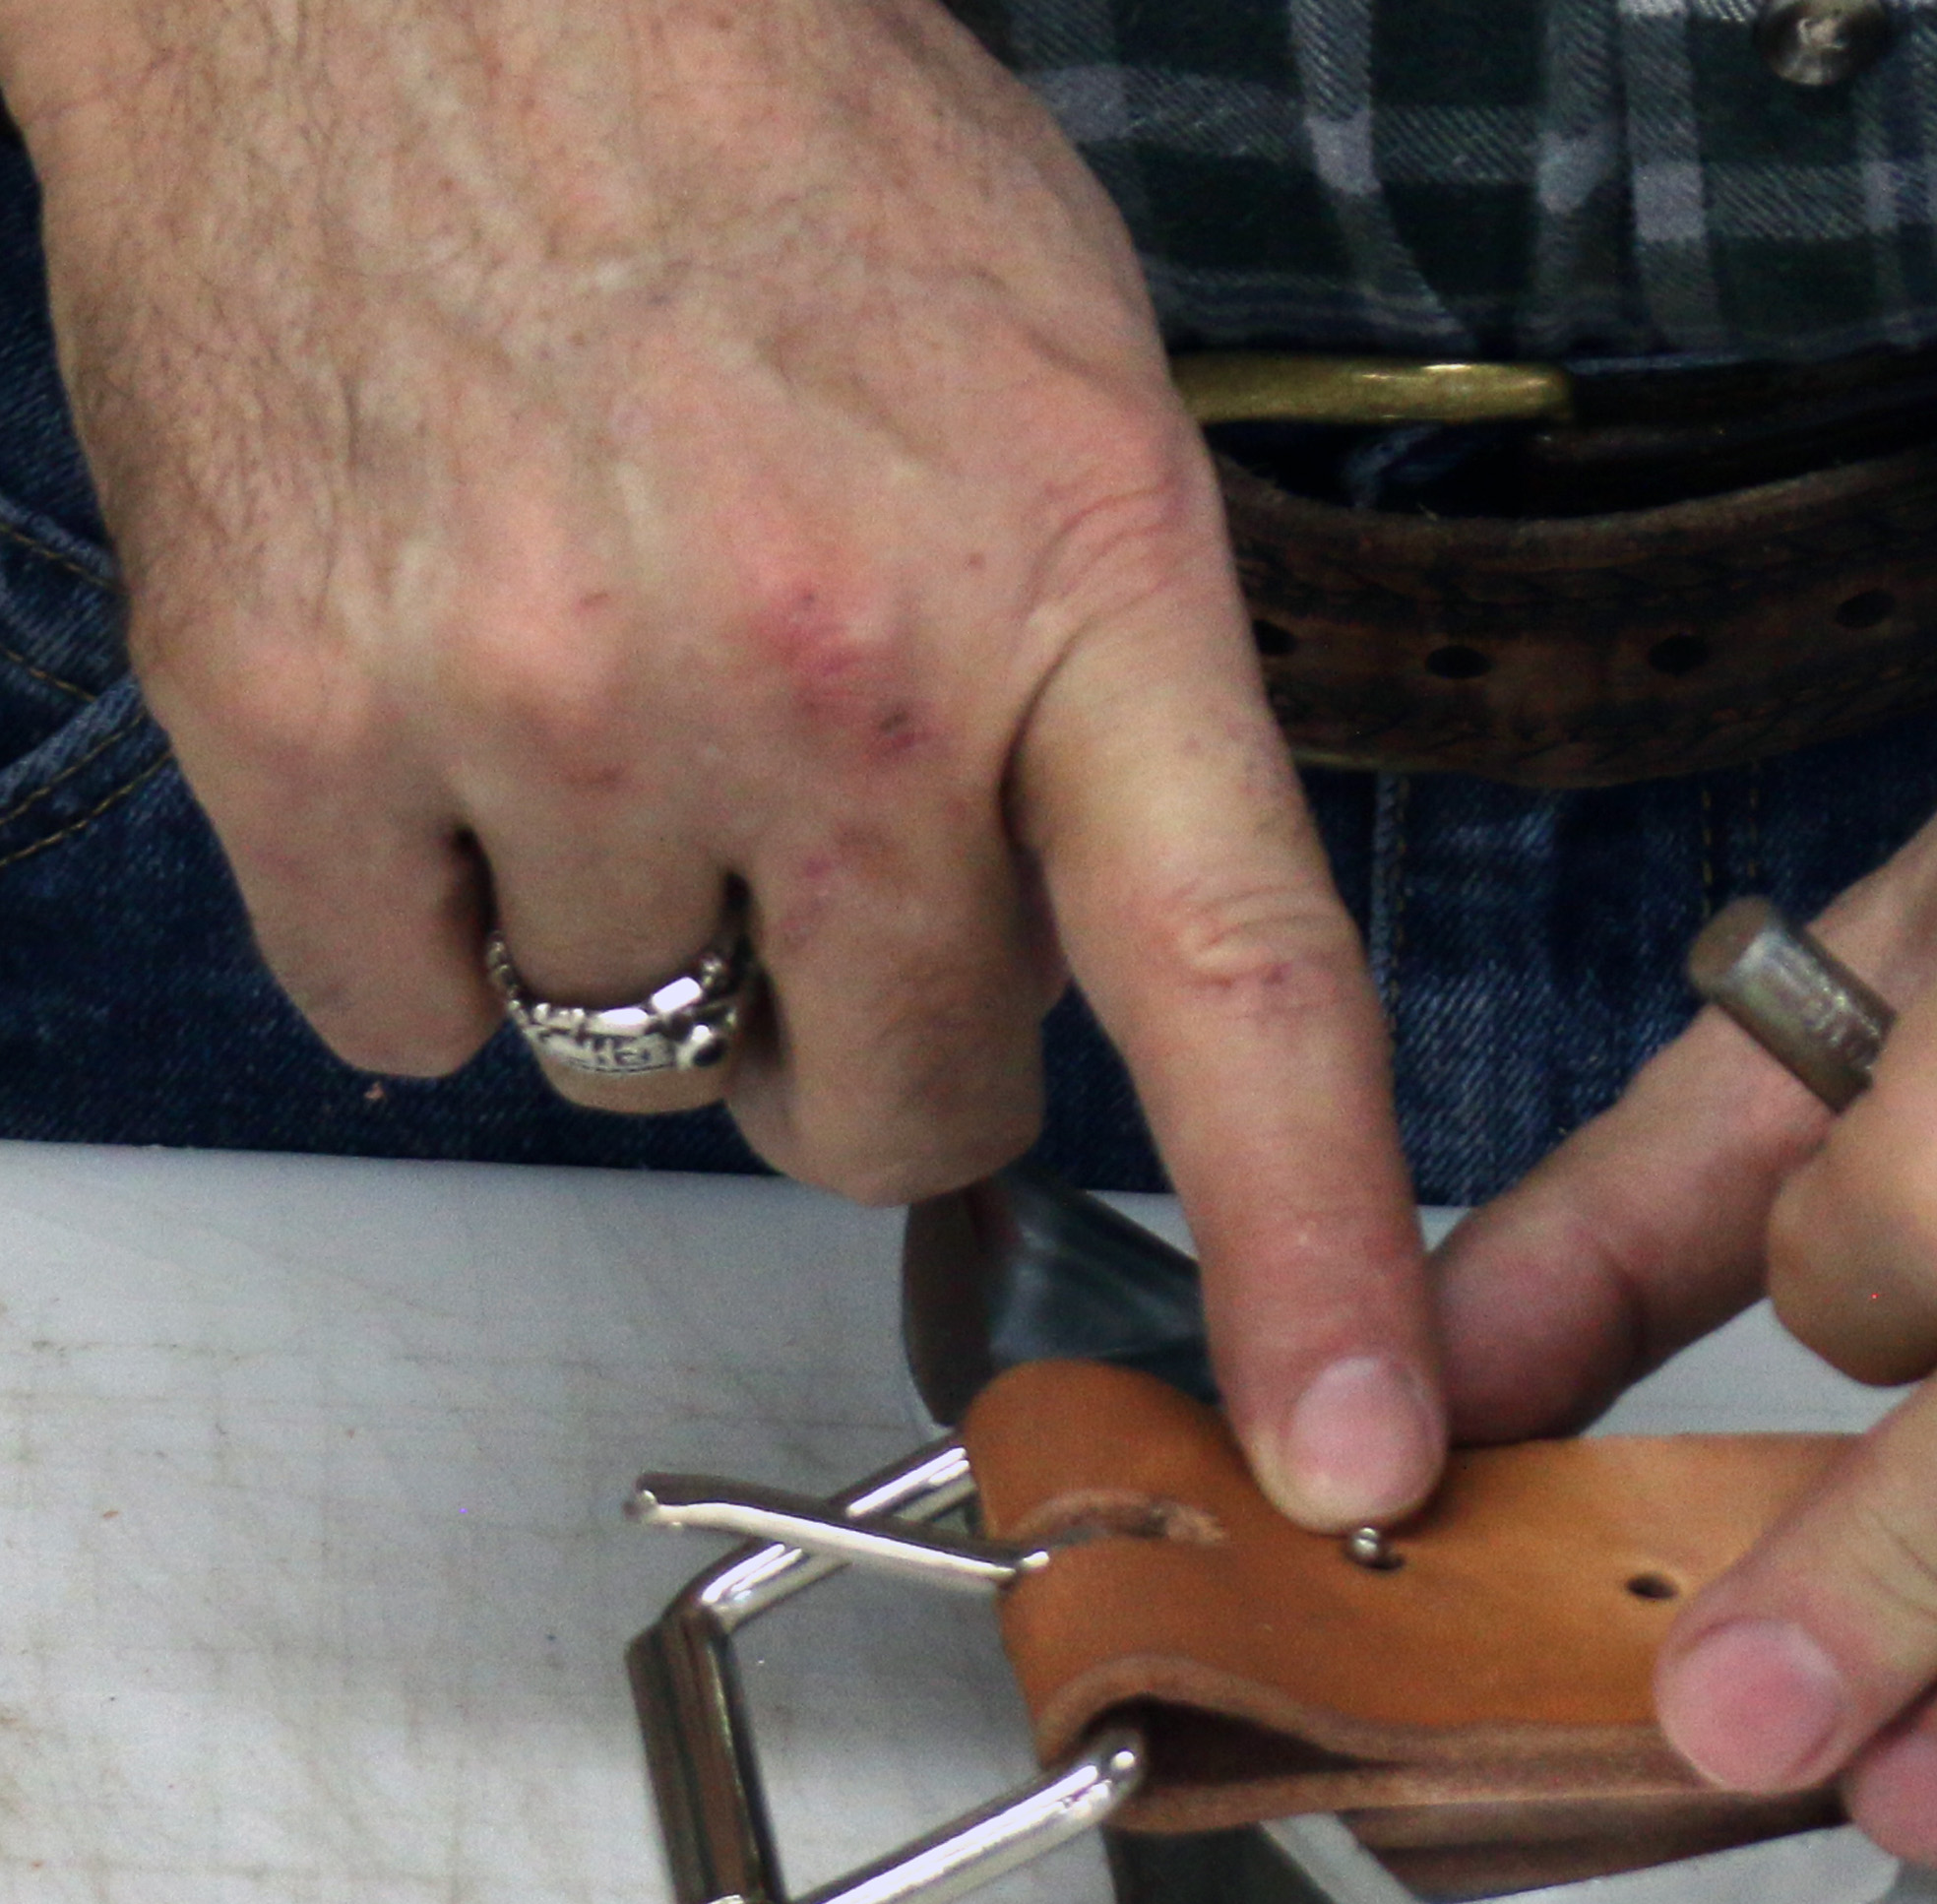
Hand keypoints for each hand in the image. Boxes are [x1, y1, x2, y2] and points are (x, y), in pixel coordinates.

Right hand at [0, 0, 1442, 1524]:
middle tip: (825, 827)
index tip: (1355, 1456)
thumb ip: (1116, 700)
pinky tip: (462, 715)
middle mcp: (832, 667)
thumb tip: (1139, 986)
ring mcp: (556, 698)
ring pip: (651, 1065)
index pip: (1240, 989)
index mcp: (1078, 574)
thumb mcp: (1066, 388)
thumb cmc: (765, 131)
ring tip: (619, 684)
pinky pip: (413, 1008)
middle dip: (881, 1026)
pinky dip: (439, 918)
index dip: (1311, 1258)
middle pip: (901, 1097)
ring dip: (652, 945)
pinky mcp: (301, 713)